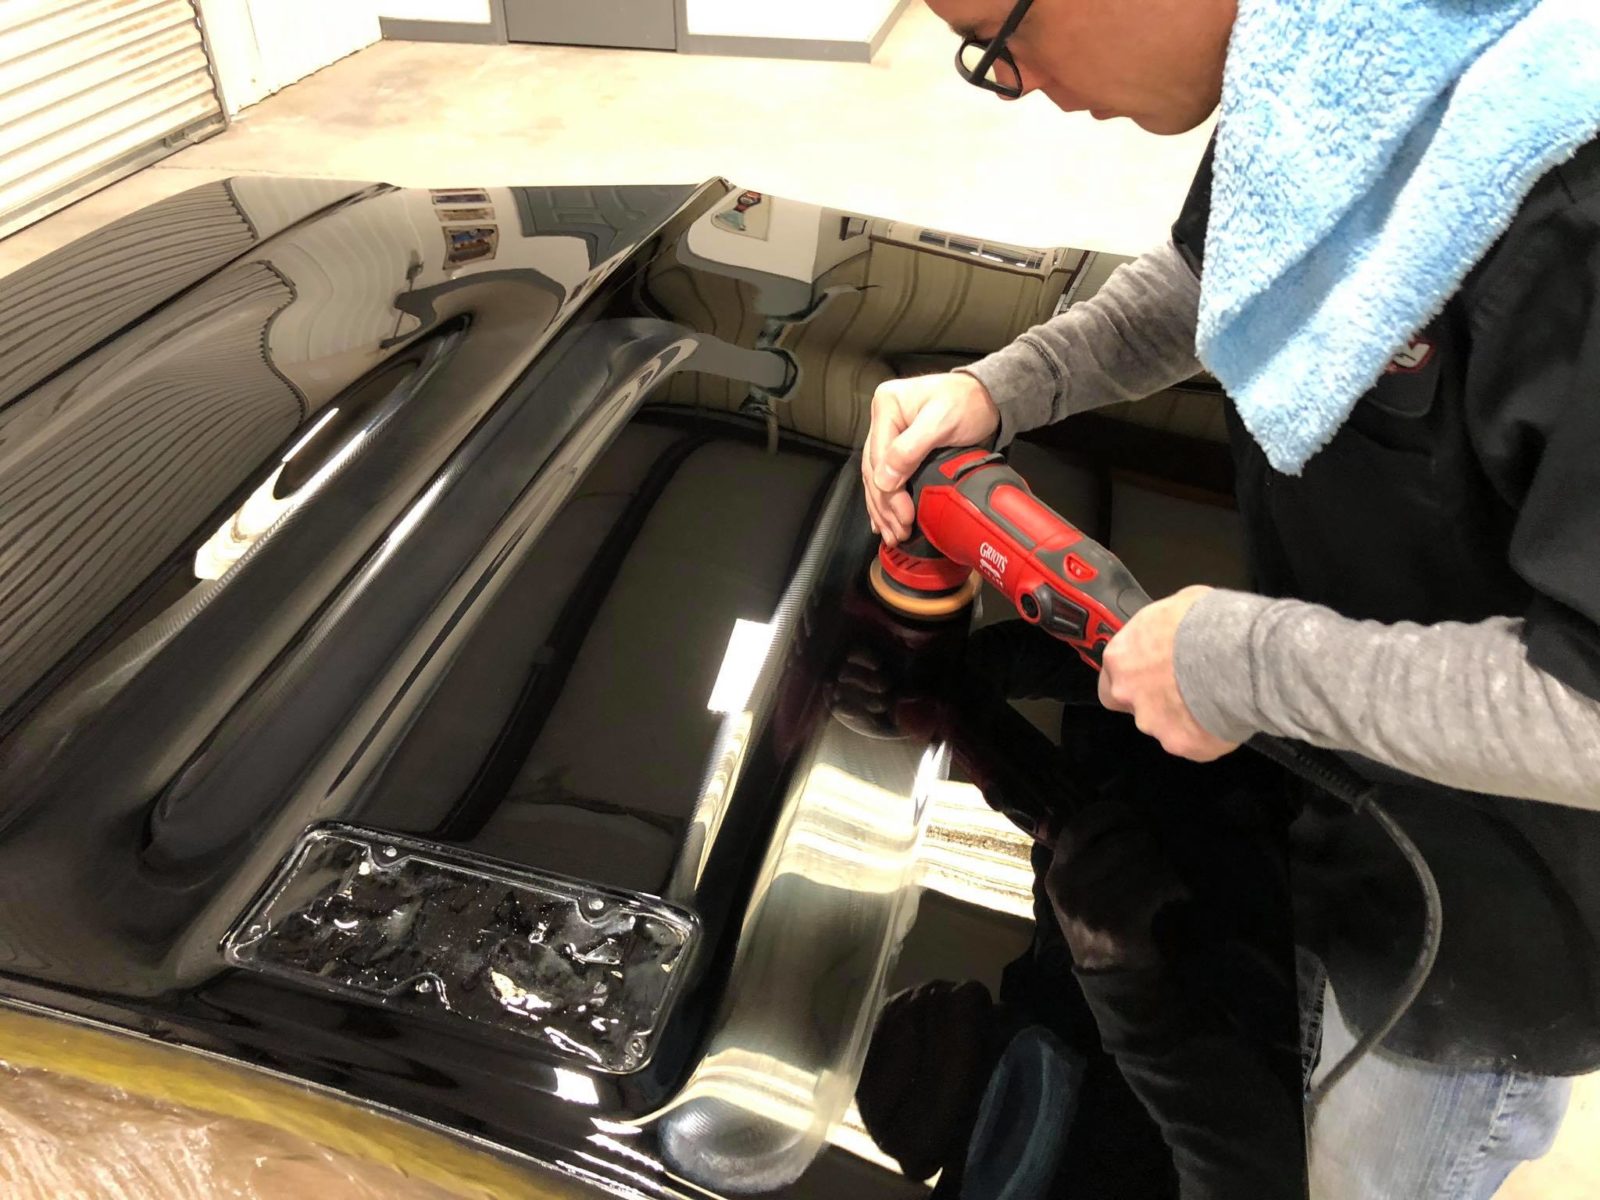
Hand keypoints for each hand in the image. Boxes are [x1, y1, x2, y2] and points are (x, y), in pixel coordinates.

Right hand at [862, 373, 998, 545]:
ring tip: (891, 534)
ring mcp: (889, 434)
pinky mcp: (899, 449)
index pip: (878, 457)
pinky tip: (884, 519)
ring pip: (877, 478)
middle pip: (873, 471)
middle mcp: (883, 420)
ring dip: (883, 509)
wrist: (987, 398)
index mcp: (886, 406)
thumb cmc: (967, 403)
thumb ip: (910, 449)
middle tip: (897, 532)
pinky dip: (886, 501)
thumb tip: (884, 481)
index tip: (903, 516)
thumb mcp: (941, 422)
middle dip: (884, 506)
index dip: (888, 491)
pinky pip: (887, 478)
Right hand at [1043, 802, 1187, 970]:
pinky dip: (1174, 885)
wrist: (1113, 981)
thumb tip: (1107, 812)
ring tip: (1169, 877)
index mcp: (1057, 876)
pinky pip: (1156, 884)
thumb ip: (1083, 857)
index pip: (1079, 827)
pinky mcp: (1119, 925)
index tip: (1132, 817)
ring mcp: (1092, 909)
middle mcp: (1069, 890)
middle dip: (1149, 845)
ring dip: (1165, 866)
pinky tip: (1177, 894)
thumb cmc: (1101, 928)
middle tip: (1159, 857)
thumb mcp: (1078, 892)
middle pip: (1122, 842)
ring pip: (1143, 861)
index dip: (1111, 813)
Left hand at [1098, 585, 1239, 761]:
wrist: (1235, 656)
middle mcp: (1128, 693)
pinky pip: (1191, 742)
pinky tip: (1223, 716)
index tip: (1153, 671)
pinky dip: (1205, 733)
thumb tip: (1170, 632)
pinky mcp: (1180, 744)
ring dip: (1180, 716)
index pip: (1112, 674)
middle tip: (1179, 691)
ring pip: (1161, 725)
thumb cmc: (1205, 622)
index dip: (1133, 674)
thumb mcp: (1176, 606)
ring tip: (1210, 699)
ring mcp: (1152, 722)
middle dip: (1149, 701)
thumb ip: (1161, 630)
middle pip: (1130, 704)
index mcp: (1120, 657)